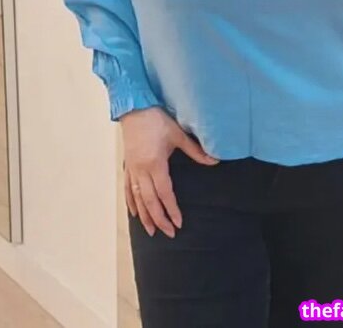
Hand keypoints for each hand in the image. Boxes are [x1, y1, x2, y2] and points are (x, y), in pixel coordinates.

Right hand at [120, 106, 219, 237]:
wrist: (134, 108)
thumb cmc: (156, 120)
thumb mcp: (178, 134)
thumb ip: (195, 151)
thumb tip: (214, 160)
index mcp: (155, 164)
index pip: (164, 193)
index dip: (171, 210)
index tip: (178, 223)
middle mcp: (142, 170)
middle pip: (150, 201)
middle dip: (159, 219)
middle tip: (168, 233)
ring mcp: (133, 169)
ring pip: (137, 198)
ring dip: (145, 216)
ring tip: (151, 231)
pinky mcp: (128, 165)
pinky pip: (128, 188)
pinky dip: (131, 202)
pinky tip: (135, 213)